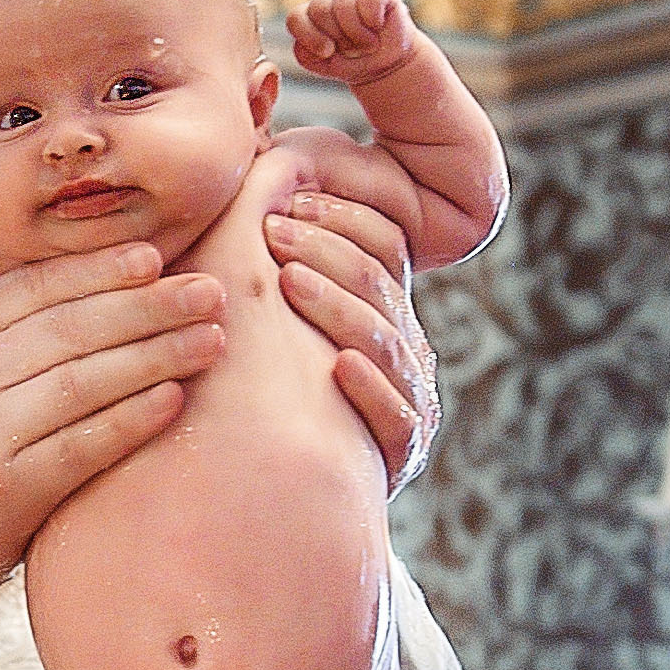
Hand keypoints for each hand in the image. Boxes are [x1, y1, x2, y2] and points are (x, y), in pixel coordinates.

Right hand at [0, 241, 224, 589]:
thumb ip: (34, 334)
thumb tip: (131, 288)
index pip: (39, 286)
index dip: (100, 268)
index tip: (156, 256)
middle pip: (71, 327)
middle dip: (147, 306)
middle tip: (209, 293)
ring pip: (81, 380)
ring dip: (153, 356)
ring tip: (211, 342)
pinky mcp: (8, 486)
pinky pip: (79, 445)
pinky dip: (129, 420)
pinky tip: (173, 401)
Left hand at [266, 194, 438, 493]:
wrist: (276, 504)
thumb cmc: (260, 393)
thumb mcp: (275, 320)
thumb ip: (279, 257)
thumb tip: (264, 165)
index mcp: (384, 311)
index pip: (385, 244)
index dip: (343, 215)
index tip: (288, 198)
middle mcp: (406, 353)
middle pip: (382, 283)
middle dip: (328, 248)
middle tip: (271, 229)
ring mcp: (409, 402)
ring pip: (387, 341)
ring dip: (337, 306)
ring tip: (290, 281)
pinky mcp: (400, 455)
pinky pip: (396, 417)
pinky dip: (368, 388)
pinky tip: (338, 365)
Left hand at [288, 0, 417, 90]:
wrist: (390, 61)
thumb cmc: (356, 62)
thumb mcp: (329, 66)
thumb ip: (309, 57)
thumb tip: (310, 42)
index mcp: (309, 18)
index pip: (296, 18)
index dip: (310, 36)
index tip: (328, 52)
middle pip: (319, 10)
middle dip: (339, 37)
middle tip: (355, 50)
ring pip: (343, 4)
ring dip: (358, 33)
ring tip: (369, 43)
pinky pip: (368, 0)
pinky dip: (374, 20)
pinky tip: (378, 26)